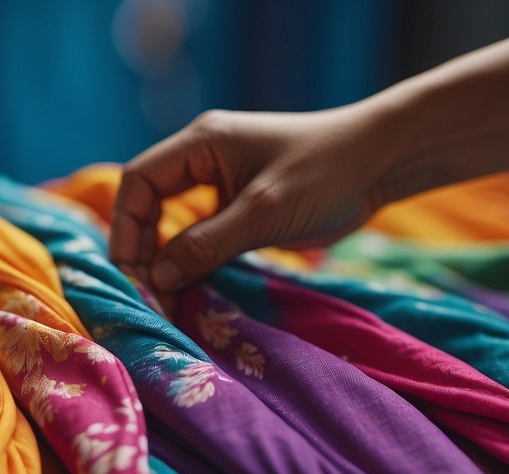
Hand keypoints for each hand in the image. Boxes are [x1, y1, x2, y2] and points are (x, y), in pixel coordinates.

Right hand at [109, 103, 398, 290]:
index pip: (139, 180)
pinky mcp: (242, 206)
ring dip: (167, 257)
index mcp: (201, 143)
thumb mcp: (262, 212)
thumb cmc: (325, 173)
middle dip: (143, 245)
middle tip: (147, 290)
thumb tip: (156, 278)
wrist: (381, 161)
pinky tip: (192, 287)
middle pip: (150, 202)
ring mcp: (223, 182)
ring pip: (175, 221)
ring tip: (166, 296)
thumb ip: (206, 244)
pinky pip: (202, 233)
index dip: (126, 225)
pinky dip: (193, 259)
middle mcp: (204, 158)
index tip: (132, 269)